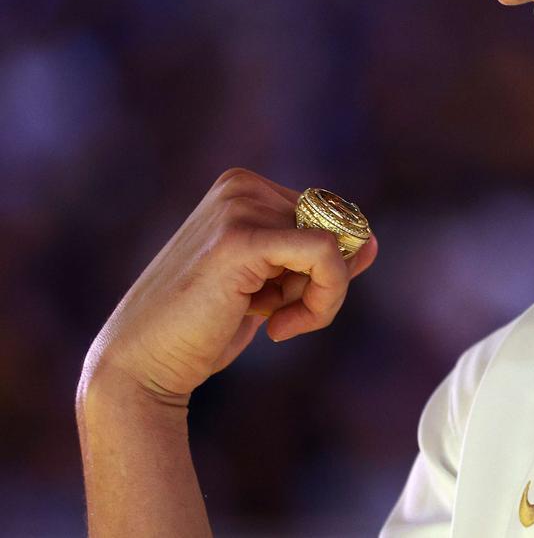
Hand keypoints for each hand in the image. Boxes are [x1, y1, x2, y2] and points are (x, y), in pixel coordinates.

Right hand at [82, 168, 377, 403]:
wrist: (142, 366)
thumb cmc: (204, 327)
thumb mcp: (273, 286)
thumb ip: (321, 259)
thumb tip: (371, 241)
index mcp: (244, 188)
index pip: (331, 216)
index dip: (326, 266)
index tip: (287, 302)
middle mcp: (241, 186)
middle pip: (338, 226)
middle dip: (324, 281)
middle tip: (281, 315)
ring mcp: (238, 206)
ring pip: (338, 242)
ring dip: (322, 297)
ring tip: (274, 321)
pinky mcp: (242, 238)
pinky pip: (327, 253)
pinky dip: (324, 298)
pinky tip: (279, 328)